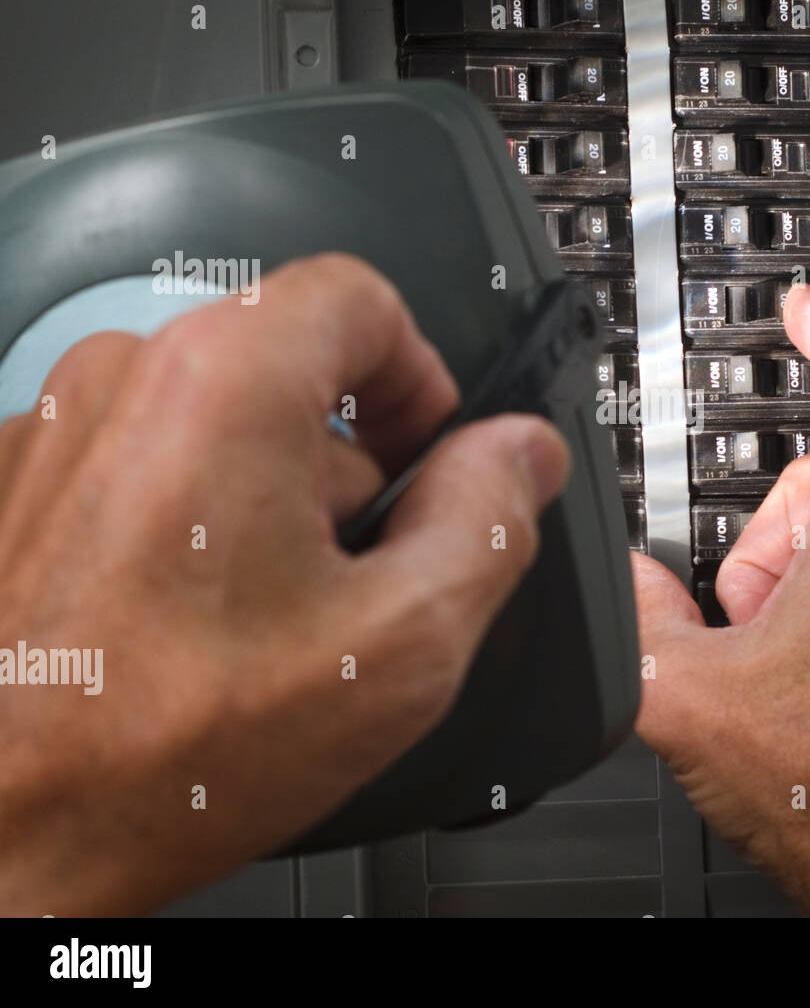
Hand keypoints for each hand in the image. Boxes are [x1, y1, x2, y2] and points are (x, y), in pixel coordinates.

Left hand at [0, 254, 569, 915]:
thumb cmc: (160, 752)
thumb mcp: (399, 643)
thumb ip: (489, 521)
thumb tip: (520, 455)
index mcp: (224, 385)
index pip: (360, 296)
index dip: (422, 376)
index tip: (429, 456)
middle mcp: (126, 384)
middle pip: (293, 367)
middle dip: (351, 463)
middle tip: (360, 574)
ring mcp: (58, 435)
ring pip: (220, 424)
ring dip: (271, 503)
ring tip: (270, 621)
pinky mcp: (22, 491)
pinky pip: (148, 468)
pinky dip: (194, 524)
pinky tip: (196, 628)